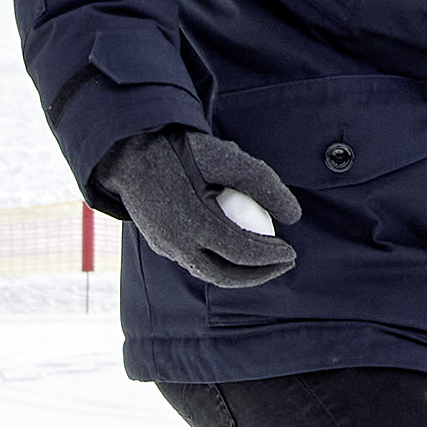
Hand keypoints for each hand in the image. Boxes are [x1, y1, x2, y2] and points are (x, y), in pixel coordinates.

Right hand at [96, 124, 301, 288]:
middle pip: (225, 275)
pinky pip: (193, 262)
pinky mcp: (158, 244)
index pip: (242, 252)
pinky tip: (234, 252)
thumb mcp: (228, 158)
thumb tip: (294, 217)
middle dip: (259, 275)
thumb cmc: (184, 151)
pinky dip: (218, 264)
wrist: (132, 151)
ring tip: (263, 263)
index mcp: (196, 224)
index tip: (291, 252)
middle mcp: (178, 243)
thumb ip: (264, 184)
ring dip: (239, 274)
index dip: (271, 257)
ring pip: (207, 273)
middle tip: (283, 264)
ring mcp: (165, 246)